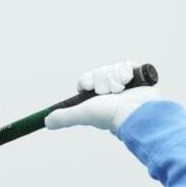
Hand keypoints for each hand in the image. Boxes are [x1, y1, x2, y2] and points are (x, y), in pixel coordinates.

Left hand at [44, 61, 160, 133]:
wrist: (137, 111)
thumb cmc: (109, 115)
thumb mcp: (82, 114)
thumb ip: (64, 117)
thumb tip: (46, 121)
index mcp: (96, 98)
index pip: (86, 79)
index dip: (87, 80)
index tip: (89, 87)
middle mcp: (110, 91)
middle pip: (99, 72)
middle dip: (102, 81)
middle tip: (109, 93)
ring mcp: (125, 84)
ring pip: (112, 68)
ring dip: (115, 78)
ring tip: (122, 90)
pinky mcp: (139, 77)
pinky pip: (127, 64)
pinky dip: (127, 71)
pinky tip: (129, 81)